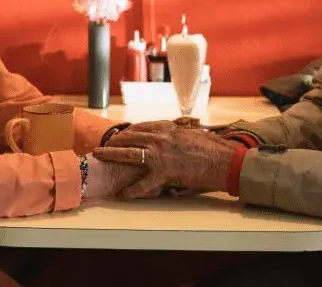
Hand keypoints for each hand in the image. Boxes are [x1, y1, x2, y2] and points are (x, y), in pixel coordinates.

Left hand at [94, 121, 236, 198]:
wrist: (220, 160)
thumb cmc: (210, 147)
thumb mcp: (191, 133)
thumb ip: (177, 131)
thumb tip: (172, 131)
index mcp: (166, 127)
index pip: (140, 126)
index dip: (127, 131)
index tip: (119, 134)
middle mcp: (159, 137)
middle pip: (129, 137)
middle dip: (114, 141)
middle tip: (104, 145)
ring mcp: (159, 154)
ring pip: (128, 153)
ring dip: (111, 154)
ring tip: (100, 156)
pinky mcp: (163, 172)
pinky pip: (142, 183)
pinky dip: (131, 190)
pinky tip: (122, 194)